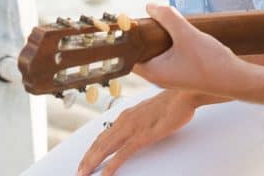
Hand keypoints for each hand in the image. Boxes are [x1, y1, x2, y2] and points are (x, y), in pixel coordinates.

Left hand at [75, 89, 200, 175]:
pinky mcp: (142, 136)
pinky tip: (104, 175)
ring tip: (84, 173)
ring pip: (105, 148)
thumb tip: (137, 128)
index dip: (91, 149)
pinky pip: (122, 154)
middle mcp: (125, 120)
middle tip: (79, 171)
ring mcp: (132, 128)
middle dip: (87, 158)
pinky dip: (111, 166)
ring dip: (92, 162)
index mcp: (126, 115)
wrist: (183, 95)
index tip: (85, 159)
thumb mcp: (151, 112)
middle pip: (99, 143)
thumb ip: (140, 120)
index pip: (103, 135)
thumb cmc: (172, 103)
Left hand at [132, 3, 246, 95]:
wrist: (235, 79)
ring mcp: (170, 77)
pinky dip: (169, 45)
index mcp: (153, 72)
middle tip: (153, 19)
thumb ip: (168, 18)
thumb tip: (150, 6)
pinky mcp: (182, 74)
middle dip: (146, 35)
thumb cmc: (209, 61)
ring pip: (156, 54)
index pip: (129, 56)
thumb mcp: (186, 34)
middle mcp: (158, 77)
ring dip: (160, 39)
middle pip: (142, 53)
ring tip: (167, 24)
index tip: (134, 23)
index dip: (128, 39)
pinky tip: (180, 33)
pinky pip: (168, 57)